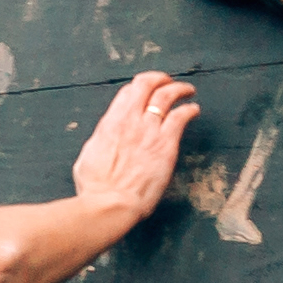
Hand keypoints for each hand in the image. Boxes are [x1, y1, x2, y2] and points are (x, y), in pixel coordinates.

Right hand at [74, 70, 200, 214]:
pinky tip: (194, 110)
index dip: (138, 88)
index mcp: (110, 123)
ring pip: (167, 95)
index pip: (127, 92)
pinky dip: (189, 109)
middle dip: (159, 79)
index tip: (144, 92)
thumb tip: (104, 140)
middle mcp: (130, 120)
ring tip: (187, 90)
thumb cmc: (96, 188)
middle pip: (146, 85)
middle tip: (167, 81)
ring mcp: (149, 131)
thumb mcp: (88, 157)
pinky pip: (181, 117)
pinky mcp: (166, 144)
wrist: (111, 203)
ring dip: (179, 89)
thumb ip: (100, 142)